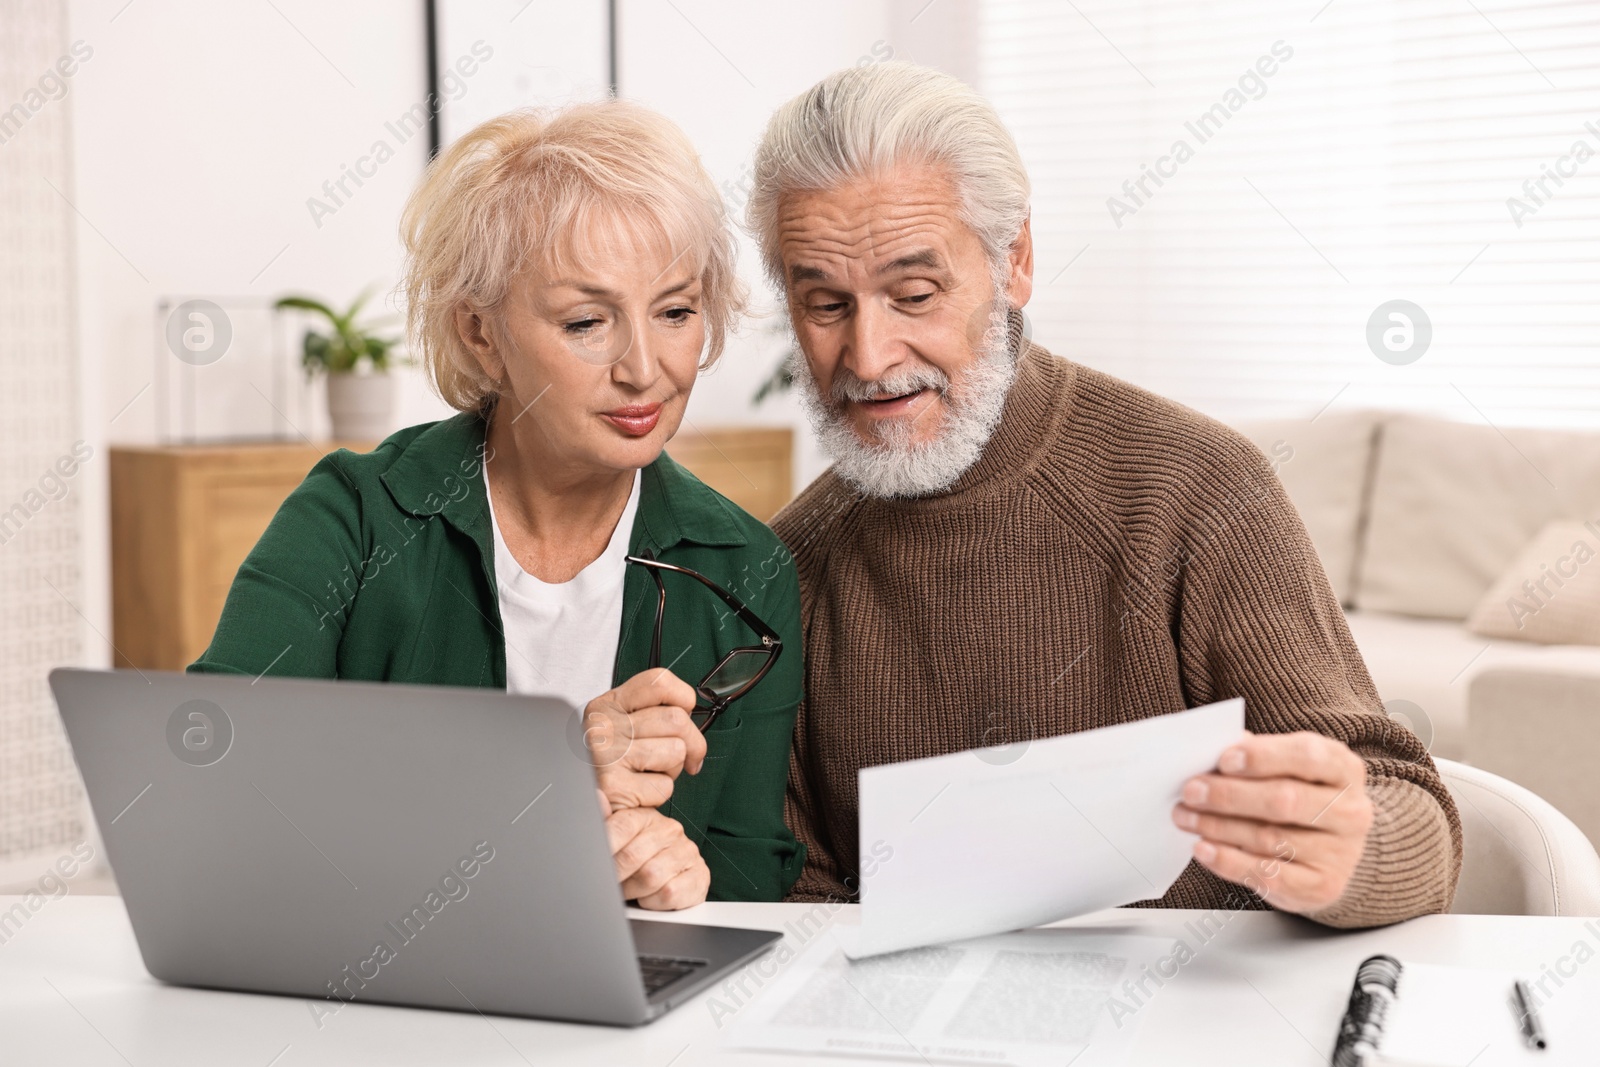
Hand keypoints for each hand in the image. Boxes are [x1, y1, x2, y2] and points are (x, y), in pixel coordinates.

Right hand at [583, 669, 705, 812]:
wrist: (570, 795)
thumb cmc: (599, 762)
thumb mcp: (613, 723)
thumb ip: (645, 712)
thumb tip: (690, 719)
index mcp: (608, 704)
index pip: (658, 681)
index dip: (683, 697)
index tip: (686, 712)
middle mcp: (605, 725)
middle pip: (677, 719)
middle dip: (692, 742)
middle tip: (684, 755)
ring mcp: (608, 754)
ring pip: (676, 752)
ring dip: (673, 769)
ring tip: (650, 772)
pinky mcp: (614, 785)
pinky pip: (664, 786)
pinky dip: (659, 793)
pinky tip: (640, 790)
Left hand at [605, 806, 709, 909]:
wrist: (671, 880)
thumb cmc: (638, 860)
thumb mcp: (616, 839)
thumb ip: (604, 821)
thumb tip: (598, 799)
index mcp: (646, 816)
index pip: (620, 827)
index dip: (604, 849)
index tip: (594, 864)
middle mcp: (670, 830)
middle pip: (632, 857)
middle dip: (616, 876)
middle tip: (611, 883)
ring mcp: (686, 852)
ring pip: (650, 877)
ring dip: (634, 891)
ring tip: (631, 890)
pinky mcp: (699, 875)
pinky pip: (669, 894)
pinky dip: (654, 902)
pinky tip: (650, 897)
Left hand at [1171, 731, 1372, 914]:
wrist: (1328, 852)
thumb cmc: (1299, 799)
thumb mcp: (1286, 769)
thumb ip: (1255, 758)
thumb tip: (1211, 754)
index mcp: (1343, 769)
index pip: (1307, 756)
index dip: (1263, 757)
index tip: (1224, 760)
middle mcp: (1350, 811)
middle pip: (1285, 800)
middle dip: (1229, 795)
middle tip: (1191, 791)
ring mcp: (1340, 852)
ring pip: (1270, 838)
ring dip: (1218, 826)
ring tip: (1185, 817)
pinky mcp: (1322, 886)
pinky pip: (1268, 874)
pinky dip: (1228, 861)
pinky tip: (1203, 848)